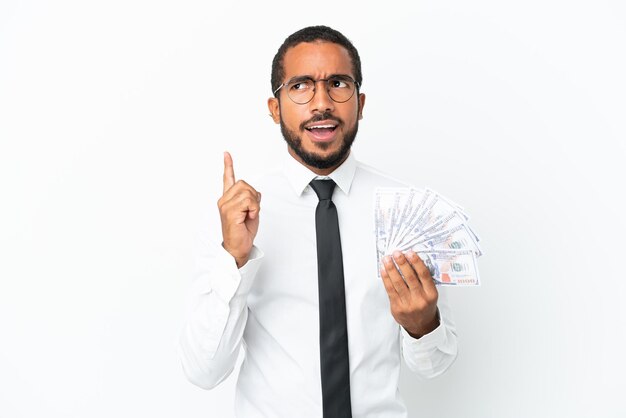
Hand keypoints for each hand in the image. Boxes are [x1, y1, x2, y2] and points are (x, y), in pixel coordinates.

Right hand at [217, 152, 260, 267]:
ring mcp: (225, 205)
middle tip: (251, 211)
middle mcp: (224, 200)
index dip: (228, 166)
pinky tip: (247, 218)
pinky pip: (248, 201)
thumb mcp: (251, 212)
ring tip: (249, 215)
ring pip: (247, 192)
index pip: (227, 179)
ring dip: (254, 204)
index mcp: (228, 199)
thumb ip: (252, 200)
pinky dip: (253, 209)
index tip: (226, 154)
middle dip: (254, 197)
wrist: (238, 248)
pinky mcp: (229, 211)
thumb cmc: (243, 232)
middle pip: (245, 184)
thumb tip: (256, 193)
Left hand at [380, 250, 439, 338]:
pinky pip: (390, 290)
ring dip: (391, 269)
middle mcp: (420, 299)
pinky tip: (384, 270)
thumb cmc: (425, 305)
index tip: (410, 253)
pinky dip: (386, 278)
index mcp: (431, 294)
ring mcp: (408, 304)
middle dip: (402, 263)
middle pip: (410, 278)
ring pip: (398, 283)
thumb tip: (410, 260)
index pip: (424, 275)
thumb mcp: (430, 293)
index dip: (416, 263)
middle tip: (396, 253)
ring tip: (387, 259)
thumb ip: (423, 280)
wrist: (421, 326)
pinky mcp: (397, 307)